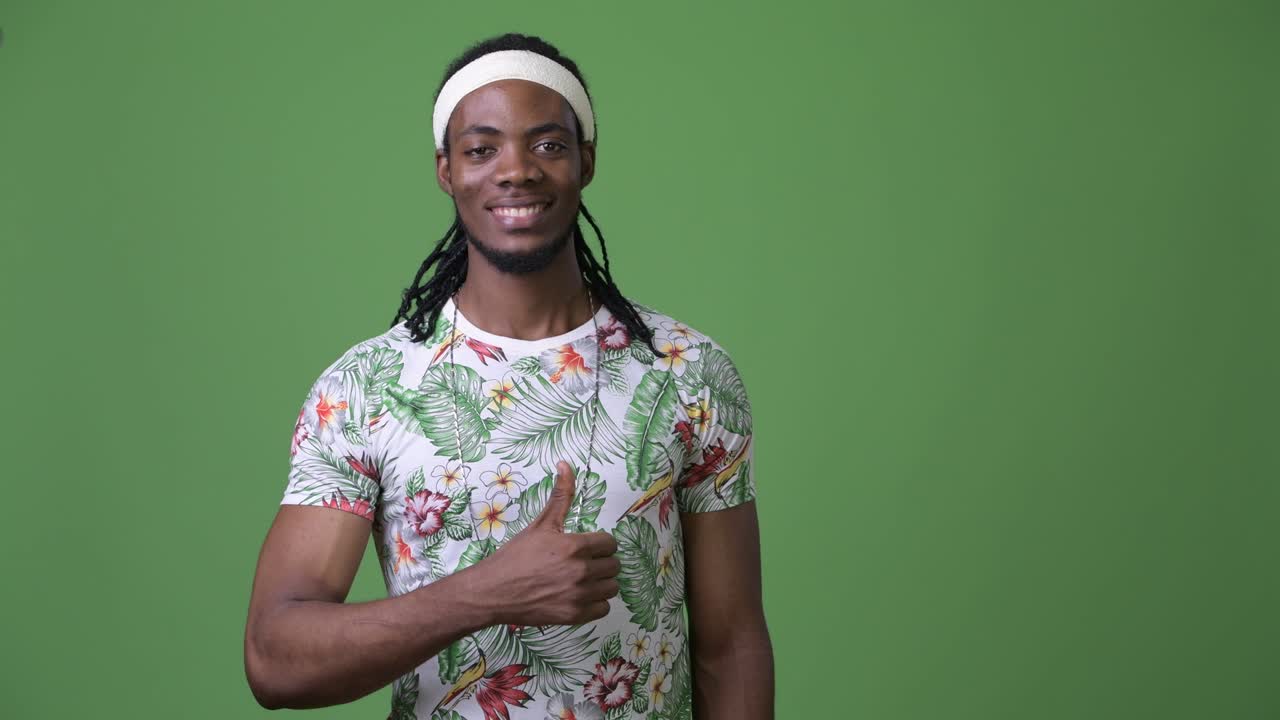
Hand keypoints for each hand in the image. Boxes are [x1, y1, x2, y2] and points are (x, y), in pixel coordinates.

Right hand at [480, 461, 620, 626]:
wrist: (493, 591)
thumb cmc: (516, 556)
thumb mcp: (541, 524)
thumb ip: (560, 495)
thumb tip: (565, 464)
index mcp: (575, 546)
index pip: (610, 543)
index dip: (600, 544)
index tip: (588, 547)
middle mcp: (581, 571)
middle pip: (614, 565)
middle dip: (602, 562)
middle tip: (584, 563)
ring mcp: (578, 596)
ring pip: (612, 588)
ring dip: (601, 583)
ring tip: (583, 580)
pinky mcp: (574, 616)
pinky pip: (603, 608)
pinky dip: (595, 603)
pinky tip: (580, 596)